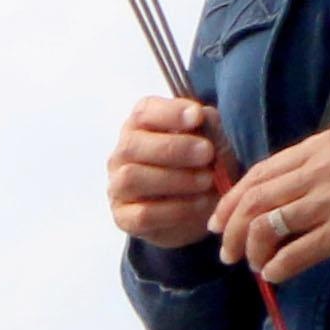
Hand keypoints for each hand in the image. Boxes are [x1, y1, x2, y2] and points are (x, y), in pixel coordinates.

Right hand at [105, 93, 231, 249]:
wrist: (194, 210)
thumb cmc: (199, 166)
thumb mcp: (210, 142)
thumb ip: (208, 127)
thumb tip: (205, 117)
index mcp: (140, 126)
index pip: (144, 112)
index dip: (169, 112)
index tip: (197, 116)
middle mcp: (123, 154)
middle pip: (133, 145)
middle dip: (174, 148)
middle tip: (207, 152)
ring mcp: (118, 187)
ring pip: (132, 178)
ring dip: (175, 179)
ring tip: (207, 180)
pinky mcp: (124, 217)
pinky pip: (143, 214)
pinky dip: (176, 209)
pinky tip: (200, 204)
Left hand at [212, 128, 329, 273]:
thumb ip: (313, 171)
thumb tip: (272, 202)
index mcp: (321, 146)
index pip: (259, 173)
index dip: (232, 200)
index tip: (221, 220)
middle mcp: (322, 168)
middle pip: (256, 199)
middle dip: (232, 229)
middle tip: (227, 251)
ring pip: (268, 225)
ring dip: (252, 250)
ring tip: (254, 264)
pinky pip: (295, 253)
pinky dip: (277, 267)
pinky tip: (276, 274)